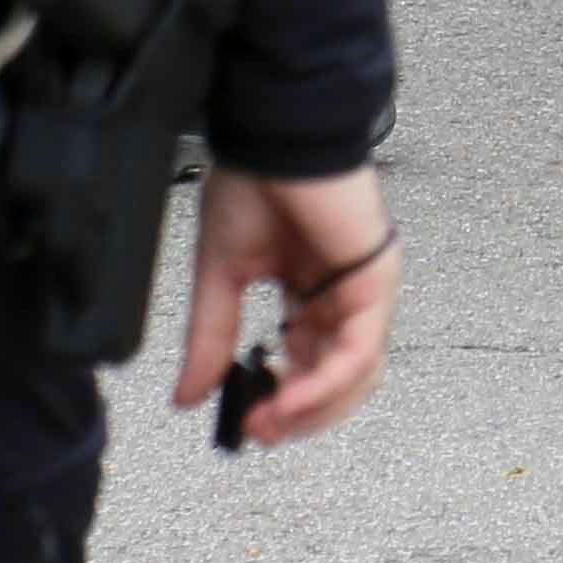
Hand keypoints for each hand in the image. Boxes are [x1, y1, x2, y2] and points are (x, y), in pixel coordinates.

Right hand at [168, 163, 393, 450]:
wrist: (271, 131)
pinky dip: (324, 384)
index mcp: (312, 291)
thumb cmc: (254, 181)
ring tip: (269, 422)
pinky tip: (290, 398)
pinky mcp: (374, 281)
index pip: (309, 365)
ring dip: (311, 409)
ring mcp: (364, 289)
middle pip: (338, 380)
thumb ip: (212, 337)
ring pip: (355, 376)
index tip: (243, 422)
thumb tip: (188, 396)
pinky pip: (358, 352)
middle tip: (256, 430)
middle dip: (297, 415)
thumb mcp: (221, 272)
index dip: (280, 402)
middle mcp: (344, 294)